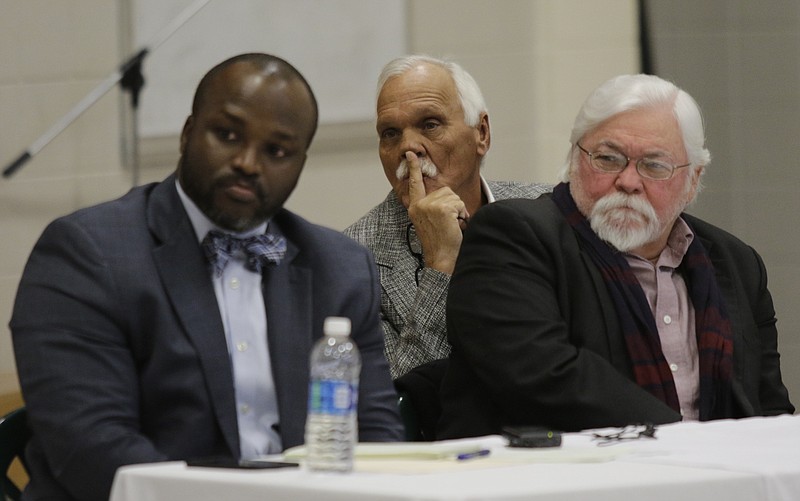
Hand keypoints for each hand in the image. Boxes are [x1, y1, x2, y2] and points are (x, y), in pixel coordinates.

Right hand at [405, 151, 468, 274]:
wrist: (441, 258)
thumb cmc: (439, 242)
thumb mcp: (429, 221)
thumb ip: (431, 206)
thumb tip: (444, 194)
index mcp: (415, 207)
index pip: (414, 183)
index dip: (413, 168)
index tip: (411, 154)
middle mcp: (419, 205)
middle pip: (445, 191)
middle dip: (453, 205)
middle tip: (449, 223)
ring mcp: (429, 206)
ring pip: (454, 196)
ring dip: (458, 210)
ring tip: (452, 225)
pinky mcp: (441, 208)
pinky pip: (459, 203)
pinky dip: (462, 215)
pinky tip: (456, 226)